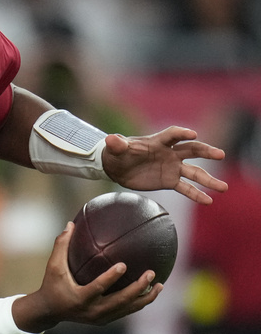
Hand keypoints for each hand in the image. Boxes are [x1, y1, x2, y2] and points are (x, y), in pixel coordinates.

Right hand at [14, 223, 161, 333]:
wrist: (50, 311)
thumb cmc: (52, 285)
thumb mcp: (53, 266)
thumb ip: (61, 245)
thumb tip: (70, 224)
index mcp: (80, 298)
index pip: (98, 288)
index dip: (111, 277)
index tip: (124, 264)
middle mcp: (92, 311)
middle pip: (121, 301)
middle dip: (138, 288)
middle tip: (151, 273)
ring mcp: (100, 317)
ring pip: (128, 309)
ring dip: (145, 297)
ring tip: (159, 284)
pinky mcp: (105, 319)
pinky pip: (126, 311)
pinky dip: (139, 302)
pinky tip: (150, 291)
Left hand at [101, 127, 227, 203]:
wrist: (117, 167)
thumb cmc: (118, 153)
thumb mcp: (116, 149)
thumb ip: (117, 144)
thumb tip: (110, 139)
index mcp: (157, 142)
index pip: (172, 135)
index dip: (182, 133)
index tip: (192, 134)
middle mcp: (169, 153)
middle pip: (191, 150)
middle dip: (206, 151)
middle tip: (220, 154)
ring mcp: (172, 167)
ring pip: (194, 172)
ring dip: (208, 180)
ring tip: (223, 187)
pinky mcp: (169, 181)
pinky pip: (186, 188)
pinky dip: (196, 194)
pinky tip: (209, 200)